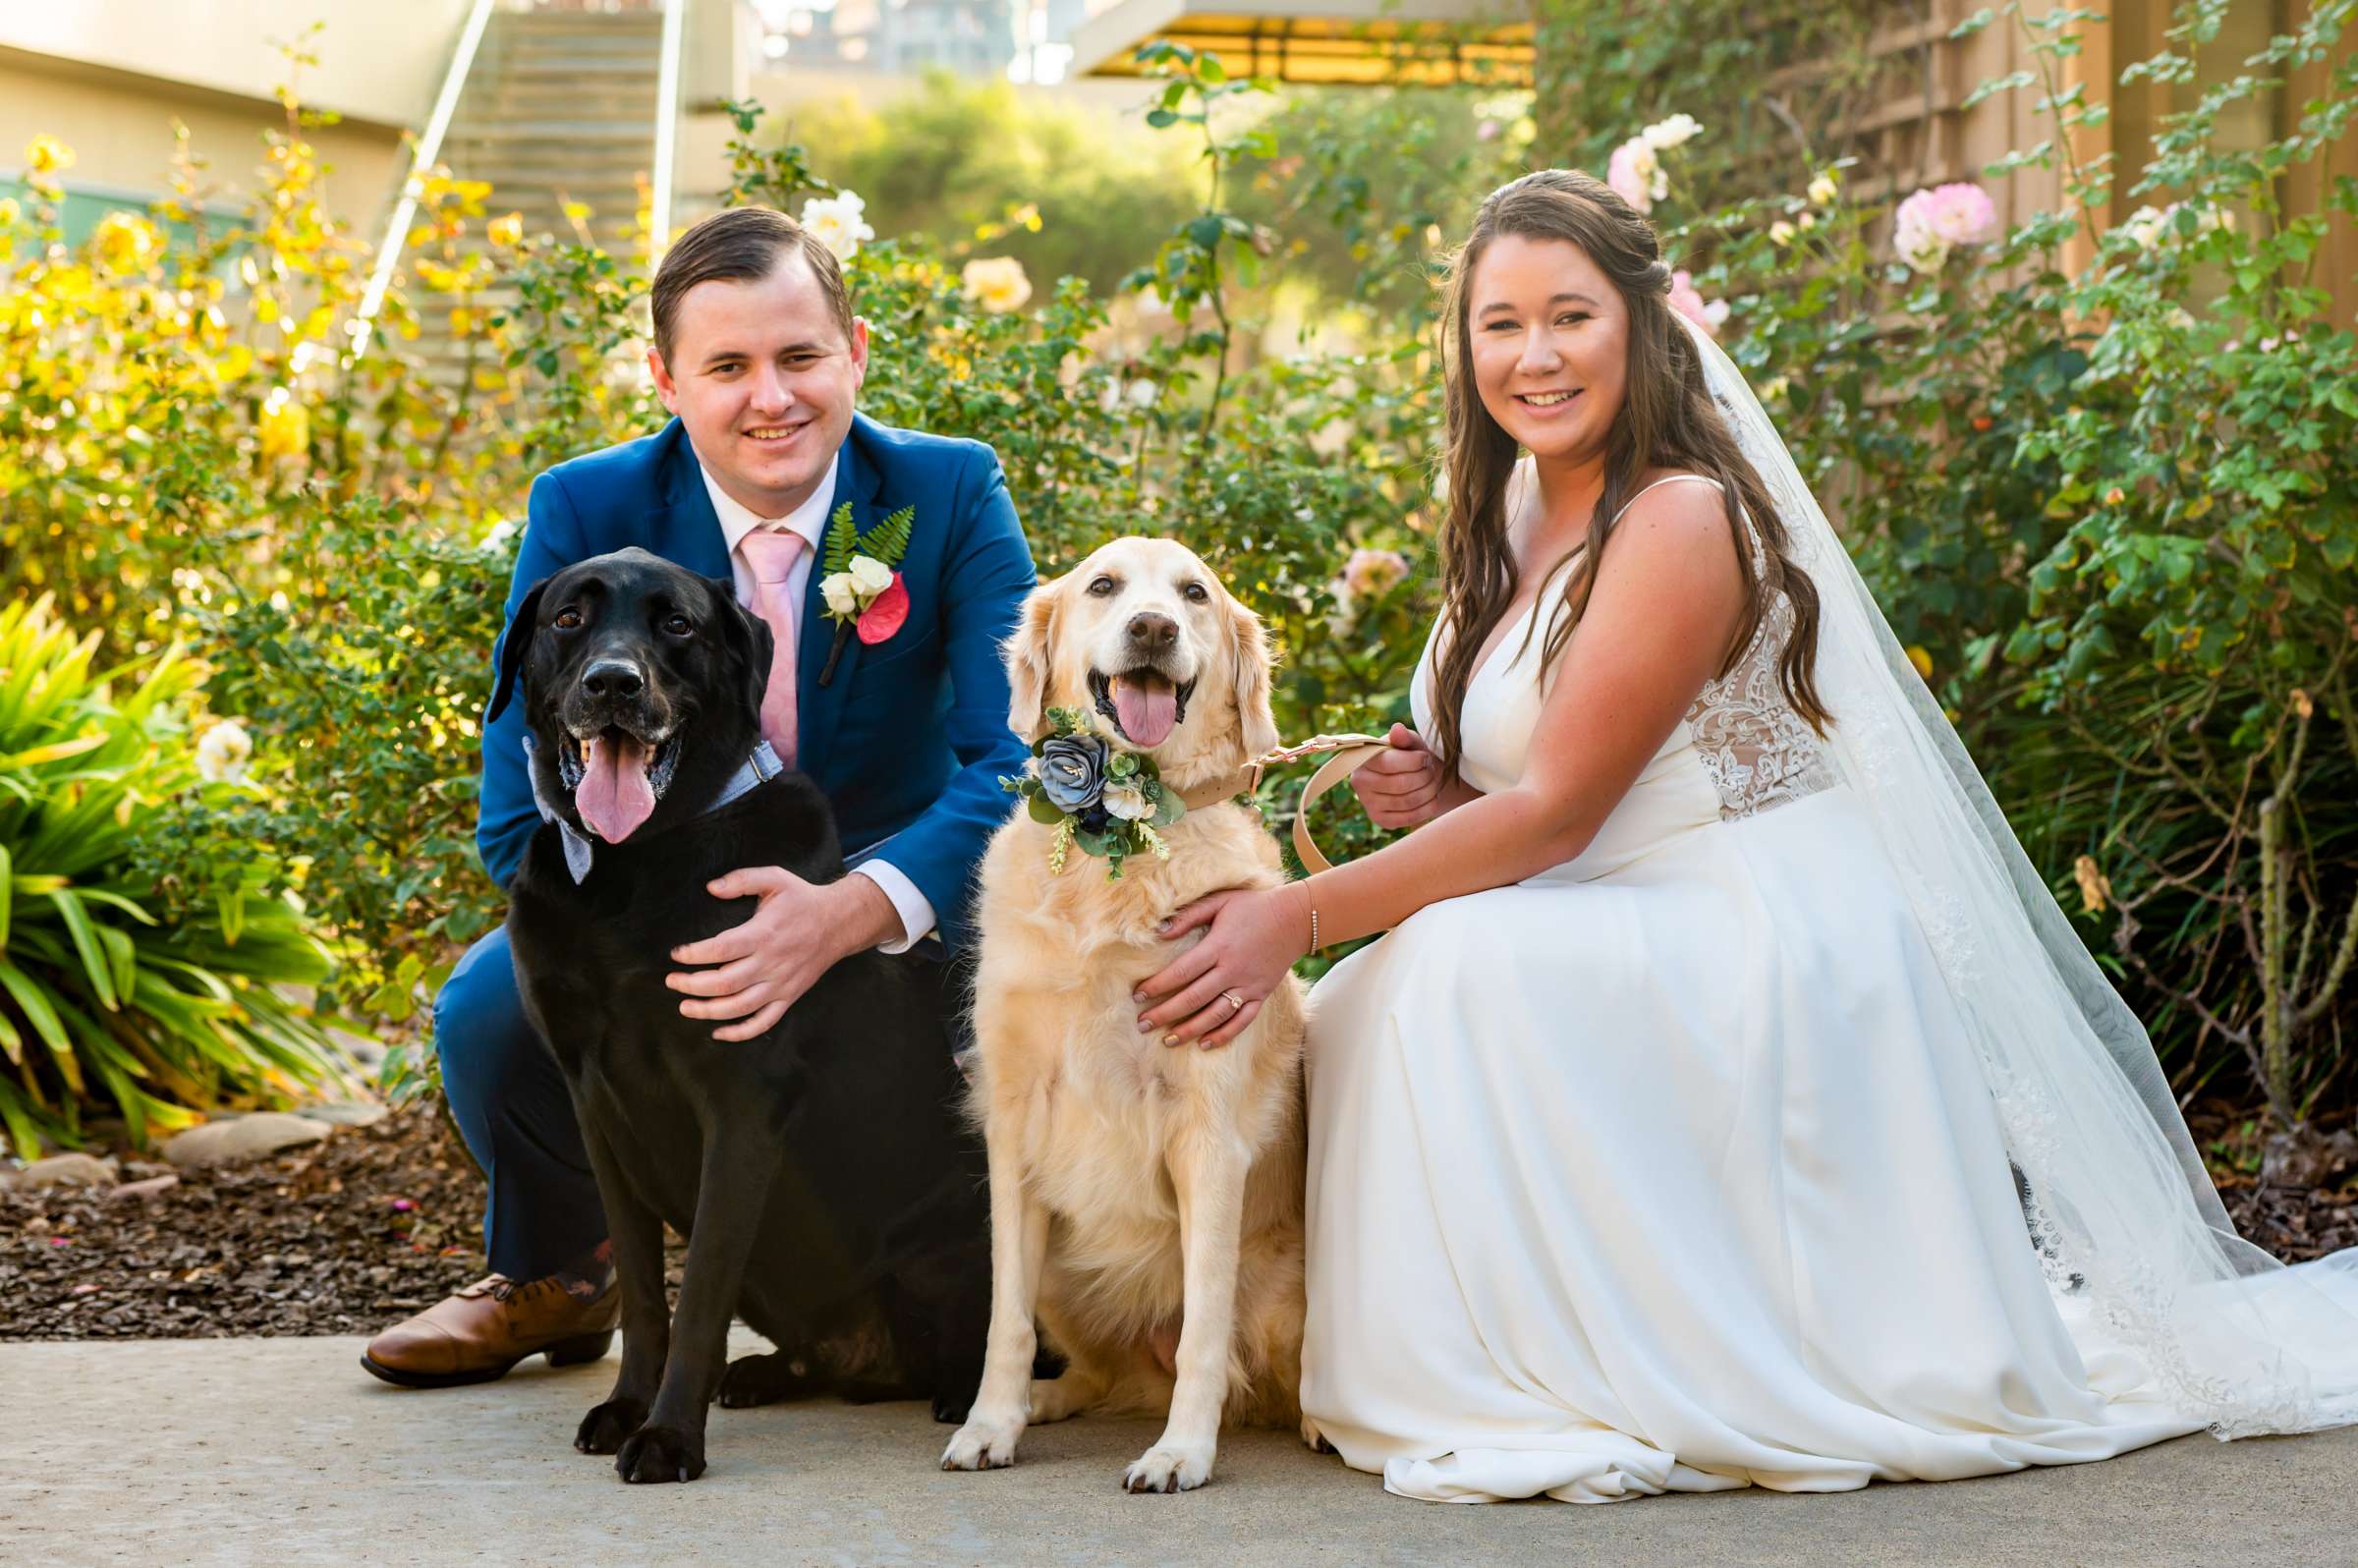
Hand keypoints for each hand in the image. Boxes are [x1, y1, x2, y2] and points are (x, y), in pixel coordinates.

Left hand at [665, 869, 892, 1041]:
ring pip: (740, 1007)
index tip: (676, 954)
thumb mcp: (775, 878)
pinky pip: (764, 1022)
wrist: (839, 922)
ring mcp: (781, 984)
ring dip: (708, 1011)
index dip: (693, 954)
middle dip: (692, 985)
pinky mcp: (789, 997)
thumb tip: (711, 888)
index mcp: (764, 934)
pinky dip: (740, 1033)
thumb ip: (741, 879)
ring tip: (685, 1007)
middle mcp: (771, 963)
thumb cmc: (802, 900)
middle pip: (725, 983)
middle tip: (672, 981)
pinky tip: (718, 1033)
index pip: (721, 950)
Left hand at [1134, 884, 1307, 1050]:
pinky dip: (1224, 1035)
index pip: (1181, 971)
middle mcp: (1232, 970)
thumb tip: (1158, 932)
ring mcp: (1248, 985)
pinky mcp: (1260, 995)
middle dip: (1165, 1013)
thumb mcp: (1219, 901)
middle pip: (1194, 998)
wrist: (1295, 918)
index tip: (1138, 995)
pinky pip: (1242, 1020)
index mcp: (1218, 946)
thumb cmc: (1252, 906)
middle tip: (1143, 1024)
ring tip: (1168, 1040)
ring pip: (1216, 1014)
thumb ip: (1189, 916)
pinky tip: (1205, 1044)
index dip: (1158, 985)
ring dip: (1190, 1029)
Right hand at [1350, 723, 1447, 828]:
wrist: (1413, 778)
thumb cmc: (1410, 756)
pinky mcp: (1380, 820)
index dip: (1414, 761)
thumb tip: (1397, 729)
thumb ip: (1404, 736)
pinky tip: (1432, 798)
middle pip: (1400, 784)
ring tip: (1434, 783)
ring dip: (1429, 791)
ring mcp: (1368, 804)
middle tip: (1432, 771)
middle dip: (1425, 776)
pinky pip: (1409, 817)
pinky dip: (1427, 807)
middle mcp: (1359, 782)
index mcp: (1363, 758)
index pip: (1389, 763)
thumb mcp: (1410, 743)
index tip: (1425, 758)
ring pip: (1408, 801)